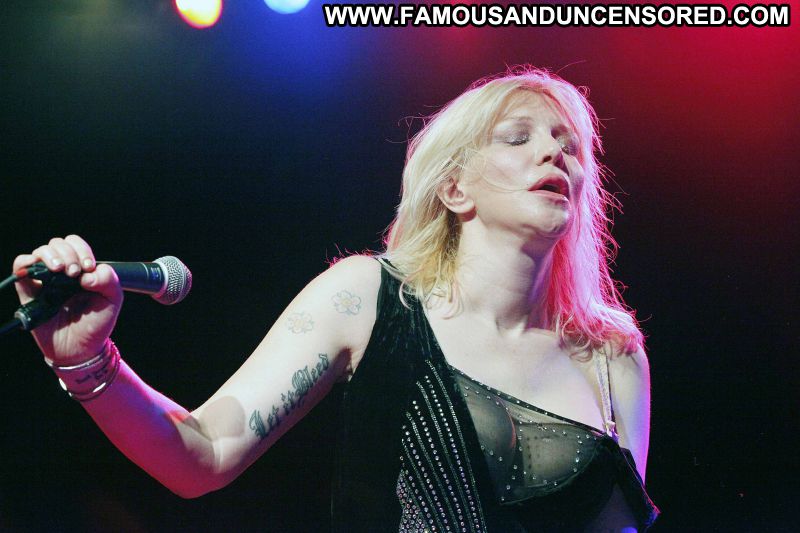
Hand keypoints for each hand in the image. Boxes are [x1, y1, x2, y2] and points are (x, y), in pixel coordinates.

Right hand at [13, 235, 122, 364]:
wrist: (80, 349)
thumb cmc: (96, 323)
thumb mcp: (112, 301)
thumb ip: (109, 281)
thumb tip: (88, 273)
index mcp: (82, 269)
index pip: (76, 244)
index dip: (82, 250)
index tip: (88, 267)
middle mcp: (62, 271)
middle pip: (58, 244)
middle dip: (68, 254)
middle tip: (74, 273)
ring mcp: (45, 280)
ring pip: (41, 252)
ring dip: (51, 256)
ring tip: (60, 271)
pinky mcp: (28, 291)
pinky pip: (20, 267)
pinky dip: (26, 262)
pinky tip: (37, 268)